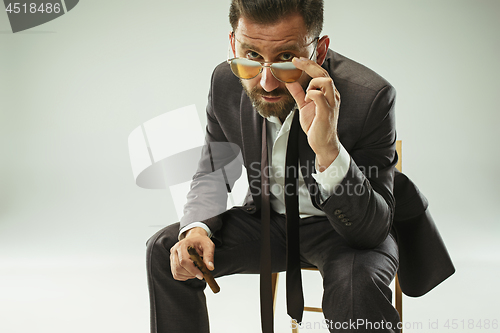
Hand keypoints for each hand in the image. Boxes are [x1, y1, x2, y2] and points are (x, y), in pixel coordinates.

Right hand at [170, 227, 214, 280]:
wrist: (195, 238)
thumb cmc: (201, 241)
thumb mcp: (208, 245)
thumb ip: (209, 256)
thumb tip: (210, 267)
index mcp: (182, 245)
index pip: (184, 261)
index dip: (192, 270)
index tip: (201, 275)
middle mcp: (174, 251)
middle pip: (179, 268)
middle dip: (191, 273)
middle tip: (200, 272)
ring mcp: (172, 257)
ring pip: (177, 272)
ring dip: (188, 275)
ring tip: (196, 271)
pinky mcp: (172, 262)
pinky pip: (176, 274)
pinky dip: (184, 276)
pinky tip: (191, 271)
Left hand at [286, 57, 340, 171]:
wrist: (323, 144)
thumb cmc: (317, 125)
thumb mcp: (305, 106)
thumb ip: (298, 93)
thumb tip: (289, 82)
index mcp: (329, 93)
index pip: (321, 73)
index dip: (309, 65)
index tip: (296, 60)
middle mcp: (333, 96)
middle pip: (324, 73)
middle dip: (309, 65)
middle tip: (296, 61)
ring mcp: (331, 104)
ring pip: (326, 82)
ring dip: (313, 83)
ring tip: (306, 94)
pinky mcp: (326, 112)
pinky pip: (320, 97)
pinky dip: (311, 94)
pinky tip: (306, 99)